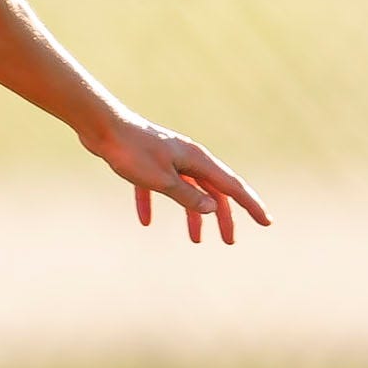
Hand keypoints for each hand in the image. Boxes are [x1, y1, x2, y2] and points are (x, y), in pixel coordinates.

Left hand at [87, 116, 271, 244]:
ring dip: (192, 215)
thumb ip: (187, 196)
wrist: (101, 126)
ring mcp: (168, 159)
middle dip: (223, 217)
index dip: (251, 205)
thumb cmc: (131, 151)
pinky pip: (156, 187)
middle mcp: (188, 158)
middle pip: (213, 191)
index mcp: (198, 160)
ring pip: (188, 191)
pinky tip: (144, 221)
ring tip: (195, 239)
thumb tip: (213, 209)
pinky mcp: (148, 162)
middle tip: (229, 241)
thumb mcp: (162, 180)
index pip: (232, 187)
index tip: (266, 222)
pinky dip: (152, 203)